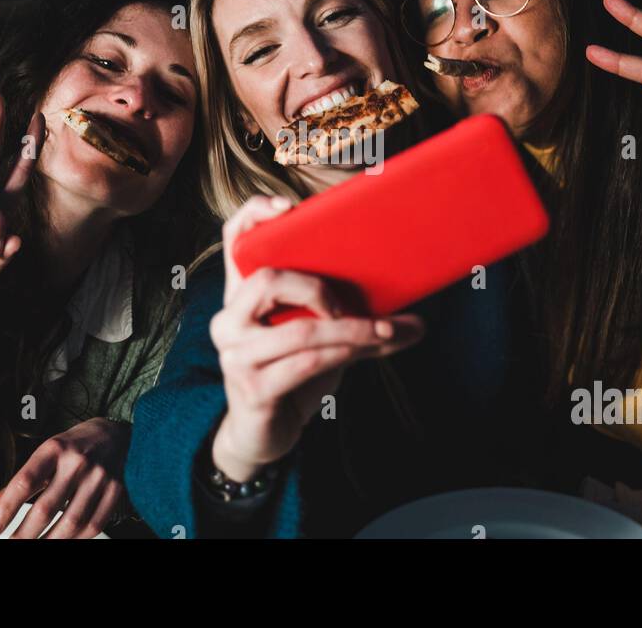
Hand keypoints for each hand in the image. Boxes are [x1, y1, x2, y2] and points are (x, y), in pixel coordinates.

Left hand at [0, 418, 130, 538]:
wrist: (118, 435)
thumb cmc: (77, 446)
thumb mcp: (46, 454)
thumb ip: (22, 479)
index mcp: (55, 448)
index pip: (25, 482)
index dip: (6, 509)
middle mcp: (77, 462)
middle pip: (47, 508)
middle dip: (24, 534)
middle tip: (12, 544)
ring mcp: (99, 477)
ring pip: (71, 522)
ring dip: (50, 541)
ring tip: (36, 546)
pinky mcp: (115, 491)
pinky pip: (93, 525)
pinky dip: (75, 539)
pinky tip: (62, 541)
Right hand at [209, 196, 424, 481]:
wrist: (263, 435)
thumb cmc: (291, 375)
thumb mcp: (312, 336)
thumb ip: (339, 314)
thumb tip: (412, 307)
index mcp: (240, 296)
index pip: (233, 240)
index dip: (254, 215)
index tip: (288, 206)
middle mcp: (229, 320)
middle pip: (267, 280)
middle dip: (319, 287)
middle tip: (351, 304)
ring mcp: (236, 356)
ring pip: (301, 329)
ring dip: (354, 329)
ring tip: (389, 330)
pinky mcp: (253, 388)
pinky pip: (308, 363)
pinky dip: (349, 353)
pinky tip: (375, 348)